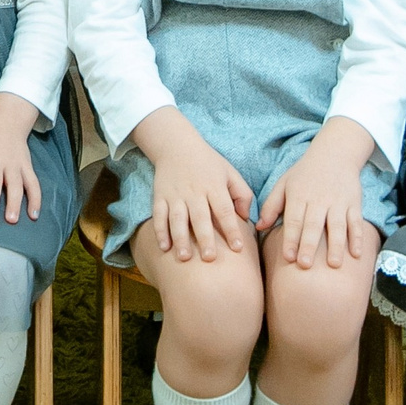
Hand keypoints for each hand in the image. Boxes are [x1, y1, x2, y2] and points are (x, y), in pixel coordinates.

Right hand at [132, 108, 252, 261]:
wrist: (176, 145)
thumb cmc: (208, 163)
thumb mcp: (230, 172)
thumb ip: (242, 194)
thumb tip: (246, 218)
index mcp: (214, 186)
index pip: (224, 210)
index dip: (232, 229)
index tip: (238, 248)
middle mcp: (195, 192)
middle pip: (200, 217)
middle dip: (205, 238)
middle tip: (210, 259)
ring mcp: (176, 195)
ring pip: (177, 219)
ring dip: (180, 238)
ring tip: (184, 257)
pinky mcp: (160, 197)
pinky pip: (159, 216)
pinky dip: (160, 231)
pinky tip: (164, 247)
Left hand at [258, 120, 381, 270]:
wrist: (335, 153)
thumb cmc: (304, 173)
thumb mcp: (284, 184)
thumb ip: (271, 206)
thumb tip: (259, 227)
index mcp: (299, 195)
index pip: (294, 220)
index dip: (290, 238)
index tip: (288, 257)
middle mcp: (319, 199)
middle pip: (314, 225)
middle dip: (309, 245)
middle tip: (305, 265)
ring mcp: (338, 202)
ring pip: (337, 225)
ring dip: (336, 246)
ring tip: (333, 265)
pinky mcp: (354, 203)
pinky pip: (356, 222)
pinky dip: (357, 238)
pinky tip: (356, 254)